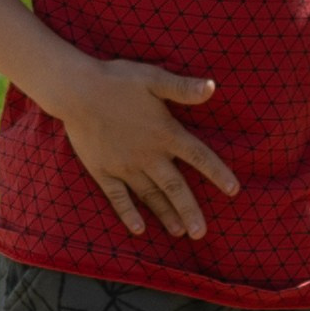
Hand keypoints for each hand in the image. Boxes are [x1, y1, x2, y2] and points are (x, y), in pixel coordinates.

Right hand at [56, 61, 237, 239]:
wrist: (75, 90)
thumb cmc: (117, 80)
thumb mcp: (154, 78)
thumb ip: (182, 88)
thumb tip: (213, 87)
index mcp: (165, 133)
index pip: (199, 156)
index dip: (217, 173)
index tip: (234, 190)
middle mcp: (148, 155)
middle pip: (175, 187)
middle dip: (189, 210)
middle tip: (201, 233)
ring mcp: (124, 166)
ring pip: (150, 195)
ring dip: (165, 214)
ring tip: (179, 232)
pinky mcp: (103, 171)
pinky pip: (118, 197)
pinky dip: (128, 213)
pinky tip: (139, 229)